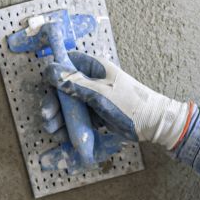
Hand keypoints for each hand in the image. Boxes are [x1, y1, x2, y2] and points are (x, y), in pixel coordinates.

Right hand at [42, 52, 192, 149]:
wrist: (153, 124)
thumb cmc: (130, 104)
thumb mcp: (100, 93)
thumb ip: (74, 83)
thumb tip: (49, 69)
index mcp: (95, 68)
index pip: (67, 64)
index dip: (54, 74)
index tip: (46, 88)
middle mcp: (92, 80)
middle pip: (64, 88)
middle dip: (54, 103)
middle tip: (47, 117)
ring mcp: (94, 97)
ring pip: (70, 104)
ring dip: (60, 117)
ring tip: (53, 130)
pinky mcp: (97, 112)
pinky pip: (79, 116)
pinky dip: (71, 125)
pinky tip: (63, 135)